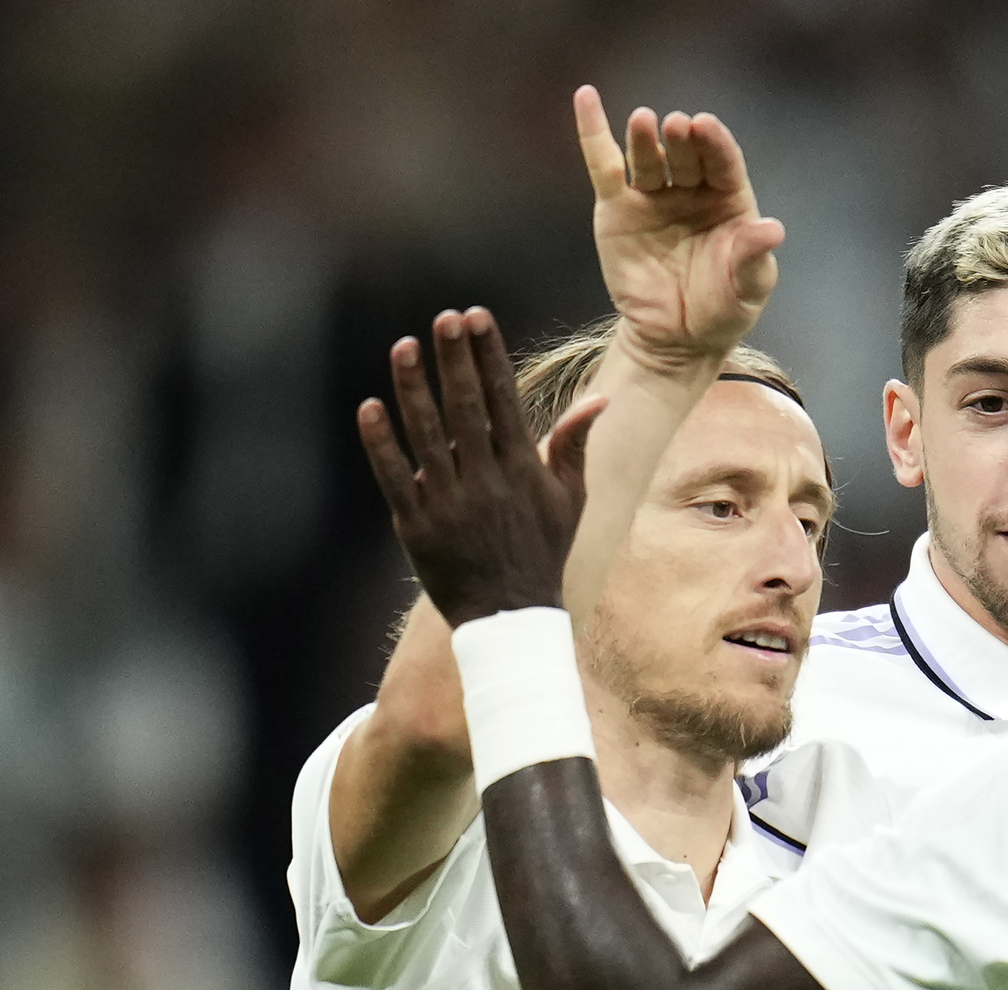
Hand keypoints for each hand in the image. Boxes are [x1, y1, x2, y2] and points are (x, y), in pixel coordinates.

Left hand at [358, 307, 607, 628]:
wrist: (510, 616)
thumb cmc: (542, 550)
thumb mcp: (569, 500)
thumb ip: (574, 446)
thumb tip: (600, 399)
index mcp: (521, 470)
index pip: (505, 400)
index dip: (489, 356)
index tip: (477, 317)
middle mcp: (486, 482)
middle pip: (467, 409)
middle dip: (456, 360)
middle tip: (444, 318)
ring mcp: (449, 504)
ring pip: (427, 437)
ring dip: (415, 389)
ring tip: (405, 346)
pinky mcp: (416, 527)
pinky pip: (393, 478)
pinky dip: (381, 444)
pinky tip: (370, 407)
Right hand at [574, 86, 784, 369]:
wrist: (677, 341)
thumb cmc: (722, 311)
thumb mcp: (748, 290)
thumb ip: (754, 257)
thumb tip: (772, 229)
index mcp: (730, 201)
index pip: (725, 163)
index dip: (716, 144)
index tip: (706, 126)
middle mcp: (692, 190)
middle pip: (687, 156)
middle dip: (683, 140)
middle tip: (678, 125)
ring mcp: (653, 196)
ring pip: (649, 159)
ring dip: (646, 139)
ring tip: (645, 121)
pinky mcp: (617, 209)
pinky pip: (604, 166)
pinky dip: (594, 133)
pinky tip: (586, 98)